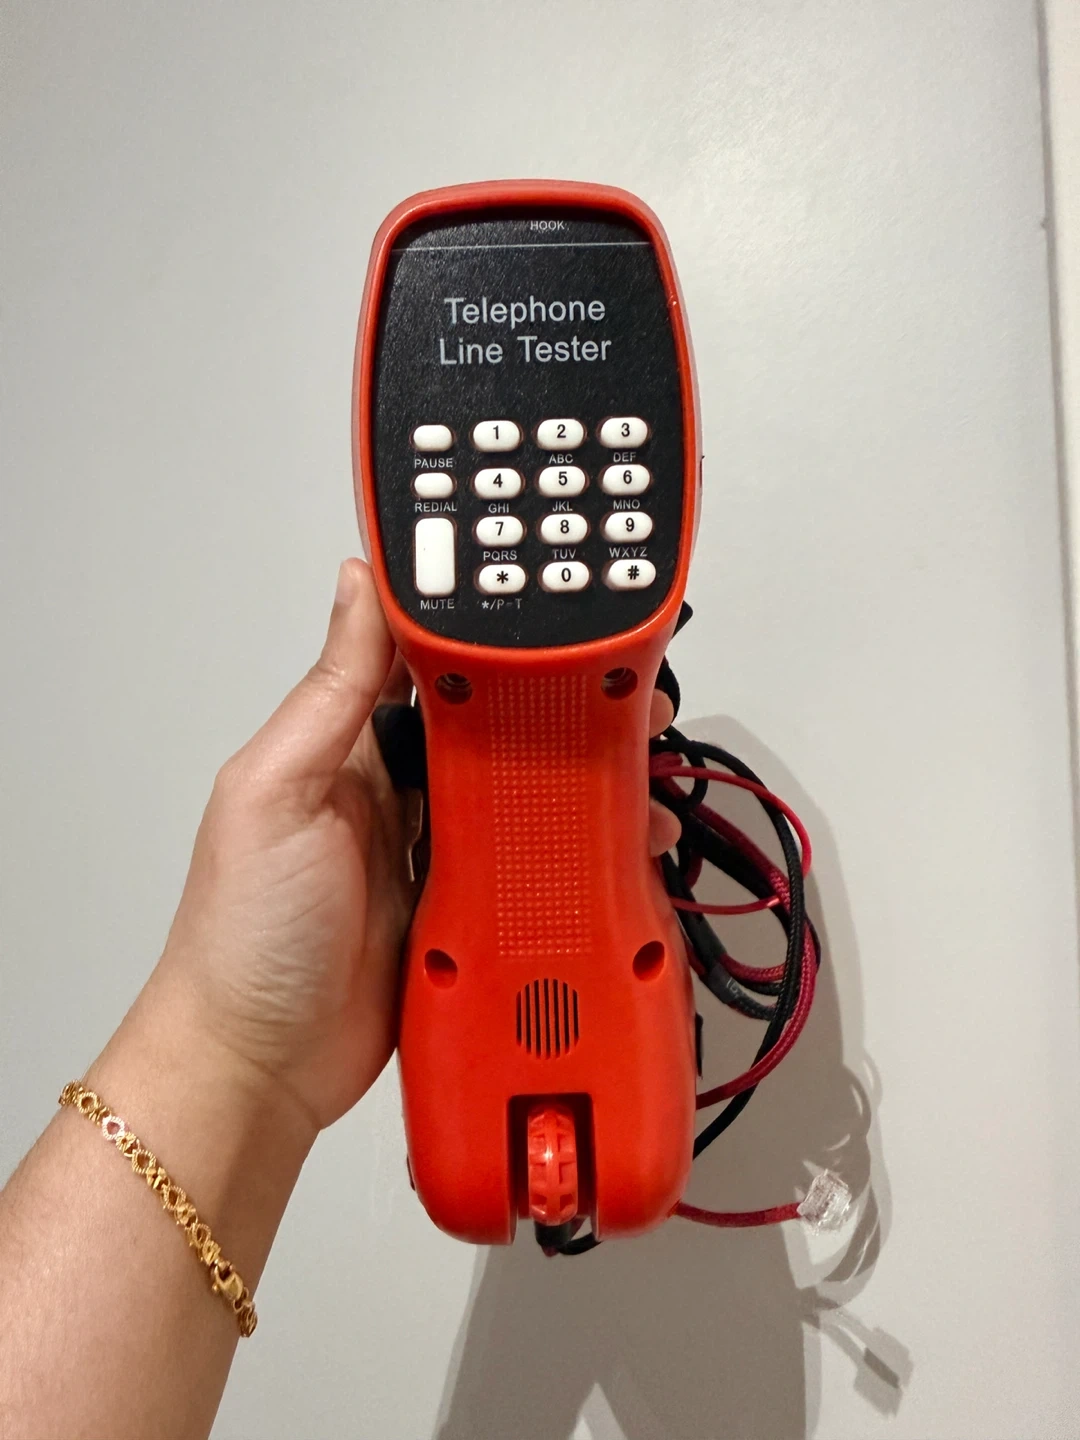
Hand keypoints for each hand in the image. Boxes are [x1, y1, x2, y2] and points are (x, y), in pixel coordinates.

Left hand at [137, 559, 680, 1135]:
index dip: (494, 640)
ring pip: (527, 800)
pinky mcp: (466, 914)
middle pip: (499, 732)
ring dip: (580, 788)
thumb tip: (360, 582)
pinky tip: (609, 856)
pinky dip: (574, 861)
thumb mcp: (277, 791)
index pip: (434, 666)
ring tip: (633, 782)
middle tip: (627, 701)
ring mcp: (438, 855)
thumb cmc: (243, 931)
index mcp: (352, 746)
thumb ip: (331, 691)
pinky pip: (531, 872)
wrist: (259, 1066)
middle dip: (564, 712)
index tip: (558, 618)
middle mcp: (401, 793)